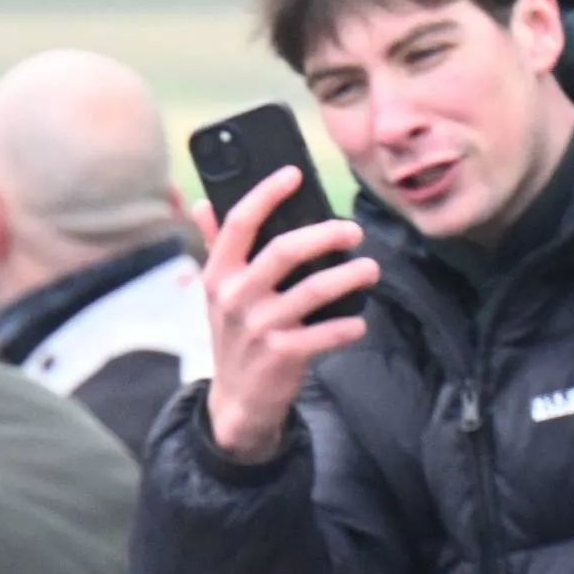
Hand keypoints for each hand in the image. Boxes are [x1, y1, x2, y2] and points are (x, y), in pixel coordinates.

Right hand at [197, 167, 374, 462]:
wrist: (237, 400)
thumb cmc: (235, 336)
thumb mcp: (218, 293)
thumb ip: (215, 247)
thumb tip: (203, 203)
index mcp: (218, 276)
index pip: (238, 224)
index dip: (266, 194)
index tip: (293, 174)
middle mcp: (235, 298)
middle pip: (284, 251)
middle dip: (326, 234)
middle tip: (353, 231)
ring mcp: (259, 328)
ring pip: (314, 290)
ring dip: (350, 276)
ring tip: (370, 270)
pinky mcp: (283, 355)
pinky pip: (327, 333)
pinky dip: (349, 326)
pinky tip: (359, 322)